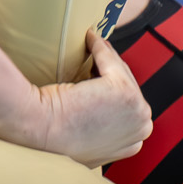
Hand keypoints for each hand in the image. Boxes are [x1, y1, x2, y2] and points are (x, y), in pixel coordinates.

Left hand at [34, 30, 153, 166]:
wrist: (43, 129)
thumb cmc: (56, 134)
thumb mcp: (88, 139)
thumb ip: (102, 128)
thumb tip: (100, 111)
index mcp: (132, 144)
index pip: (128, 108)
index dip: (112, 90)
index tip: (99, 76)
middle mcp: (140, 129)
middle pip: (129, 88)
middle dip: (111, 71)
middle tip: (95, 56)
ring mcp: (136, 110)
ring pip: (121, 73)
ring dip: (105, 57)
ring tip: (90, 46)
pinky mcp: (124, 91)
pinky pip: (110, 60)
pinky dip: (98, 46)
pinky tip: (88, 39)